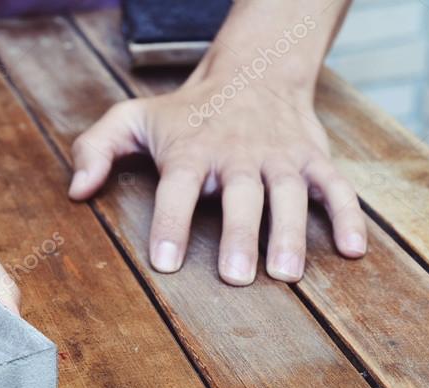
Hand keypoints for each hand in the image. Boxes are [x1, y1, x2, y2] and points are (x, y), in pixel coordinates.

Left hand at [68, 75, 366, 284]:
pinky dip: (348, 215)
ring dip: (291, 233)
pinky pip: (336, 186)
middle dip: (238, 235)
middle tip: (234, 276)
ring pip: (288, 194)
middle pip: (240, 196)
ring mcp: (280, 157)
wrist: (254, 70)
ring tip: (286, 274)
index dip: (171, 224)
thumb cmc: (186, 111)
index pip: (178, 188)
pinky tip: (354, 251)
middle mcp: (238, 154)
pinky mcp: (313, 159)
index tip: (166, 262)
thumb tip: (75, 191)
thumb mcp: (132, 118)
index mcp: (192, 151)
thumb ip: (96, 149)